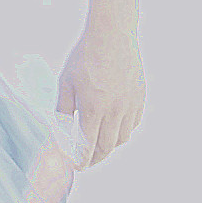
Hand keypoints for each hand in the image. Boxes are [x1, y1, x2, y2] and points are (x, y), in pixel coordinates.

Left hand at [61, 23, 147, 163]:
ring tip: (99, 145)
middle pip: (107, 147)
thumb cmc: (85, 57)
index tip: (76, 166)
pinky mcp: (140, 97)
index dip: (81, 161)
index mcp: (93, 109)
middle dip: (96, 158)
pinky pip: (134, 123)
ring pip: (123, 137)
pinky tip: (115, 128)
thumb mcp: (66, 83)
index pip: (88, 146)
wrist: (112, 35)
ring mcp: (130, 105)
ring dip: (110, 146)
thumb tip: (61, 131)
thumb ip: (63, 110)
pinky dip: (124, 130)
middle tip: (87, 161)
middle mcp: (115, 111)